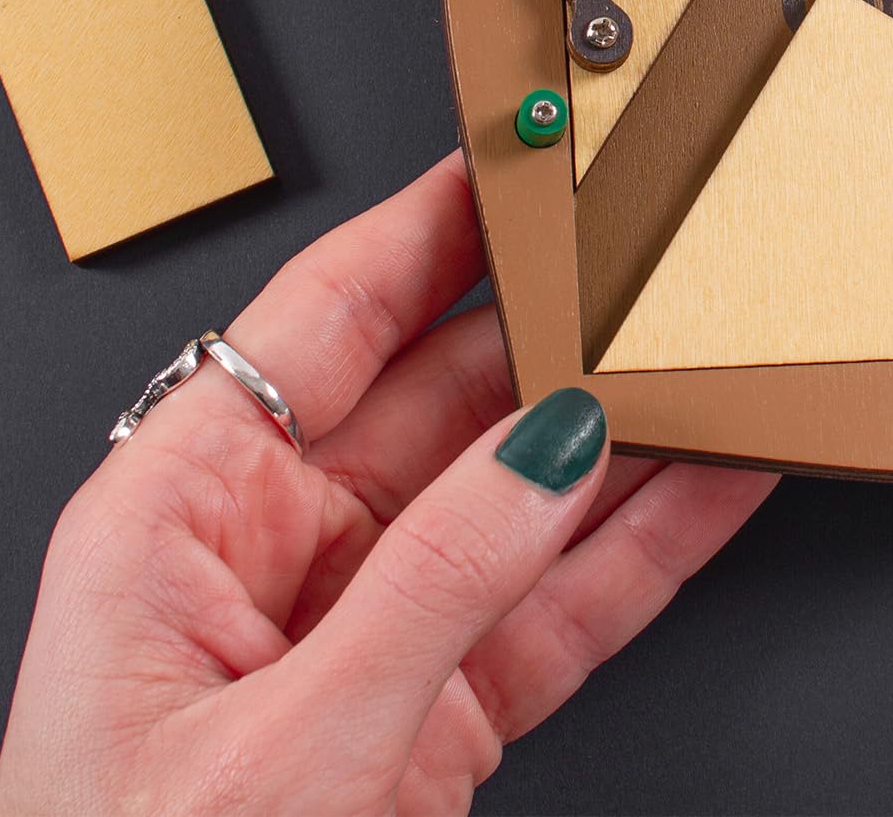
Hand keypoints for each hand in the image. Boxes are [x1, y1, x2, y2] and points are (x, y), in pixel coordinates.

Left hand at [0, 153, 775, 814]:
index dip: (426, 225)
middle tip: (653, 259)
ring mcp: (363, 637)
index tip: (514, 152)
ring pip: (518, 499)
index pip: (323, 321)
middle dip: (553, 327)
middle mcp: (272, 557)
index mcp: (176, 516)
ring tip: (716, 357)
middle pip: (441, 396)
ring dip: (622, 435)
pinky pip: (555, 607)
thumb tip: (552, 448)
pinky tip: (714, 486)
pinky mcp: (433, 717)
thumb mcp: (285, 741)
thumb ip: (432, 585)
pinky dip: (641, 549)